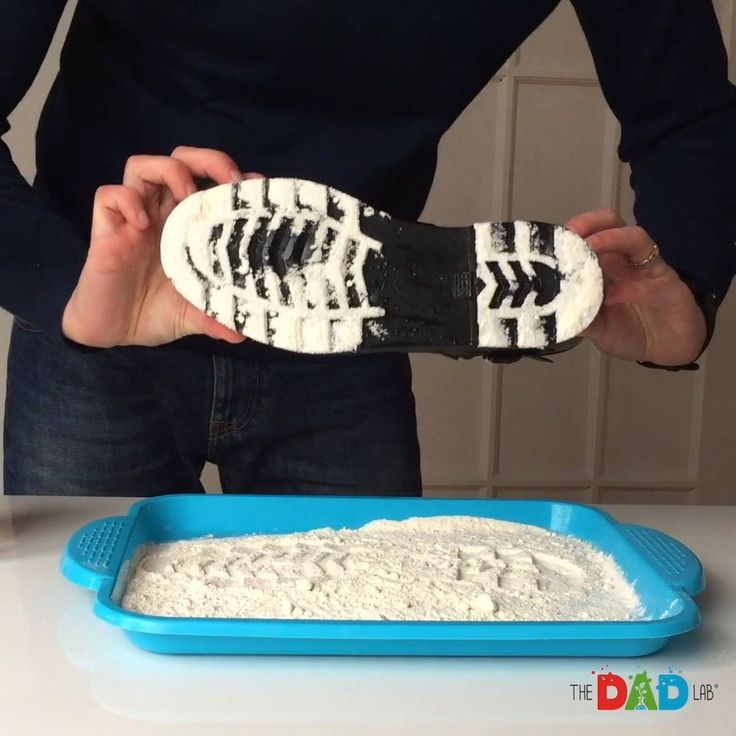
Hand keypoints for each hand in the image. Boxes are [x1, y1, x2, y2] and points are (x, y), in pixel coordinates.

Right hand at [63, 147, 259, 347]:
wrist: (112, 332)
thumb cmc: (153, 313)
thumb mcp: (194, 316)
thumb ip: (217, 317)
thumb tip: (242, 333)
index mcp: (187, 227)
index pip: (209, 183)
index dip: (232, 178)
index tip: (257, 188)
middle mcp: (161, 215)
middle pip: (179, 160)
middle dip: (206, 160)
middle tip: (229, 180)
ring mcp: (132, 220)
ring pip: (141, 166)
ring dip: (169, 170)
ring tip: (187, 195)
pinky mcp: (105, 231)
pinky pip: (107, 196)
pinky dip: (126, 201)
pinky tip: (143, 224)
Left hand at [566, 208, 705, 364]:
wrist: (666, 350)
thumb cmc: (628, 331)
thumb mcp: (595, 328)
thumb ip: (577, 318)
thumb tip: (553, 313)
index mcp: (604, 265)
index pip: (589, 235)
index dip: (572, 233)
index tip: (552, 240)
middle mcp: (626, 259)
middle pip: (612, 224)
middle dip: (590, 222)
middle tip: (571, 234)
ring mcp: (649, 269)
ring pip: (636, 238)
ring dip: (611, 239)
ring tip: (590, 248)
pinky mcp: (670, 286)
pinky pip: (652, 281)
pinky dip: (632, 287)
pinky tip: (612, 298)